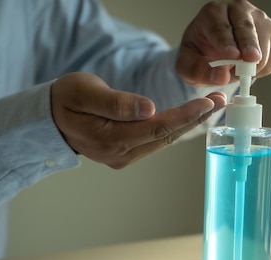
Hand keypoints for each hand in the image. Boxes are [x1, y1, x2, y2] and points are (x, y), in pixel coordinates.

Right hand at [51, 72, 226, 168]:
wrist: (50, 119)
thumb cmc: (66, 100)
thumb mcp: (84, 92)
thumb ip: (116, 102)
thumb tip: (148, 108)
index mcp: (109, 139)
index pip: (156, 128)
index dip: (184, 115)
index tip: (207, 102)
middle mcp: (119, 154)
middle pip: (165, 136)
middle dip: (195, 118)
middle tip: (220, 100)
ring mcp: (122, 157)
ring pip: (162, 140)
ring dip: (188, 123)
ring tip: (211, 105)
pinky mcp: (125, 154)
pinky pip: (154, 142)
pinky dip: (173, 128)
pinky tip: (189, 116)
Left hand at [176, 0, 270, 85]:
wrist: (213, 49)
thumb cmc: (199, 53)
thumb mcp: (187, 64)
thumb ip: (197, 70)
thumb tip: (221, 77)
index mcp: (213, 13)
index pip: (220, 27)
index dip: (226, 42)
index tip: (232, 55)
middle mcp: (238, 9)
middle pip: (246, 28)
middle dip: (249, 45)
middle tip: (250, 60)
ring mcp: (258, 18)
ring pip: (263, 41)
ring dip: (253, 64)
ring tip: (236, 71)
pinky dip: (263, 68)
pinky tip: (249, 69)